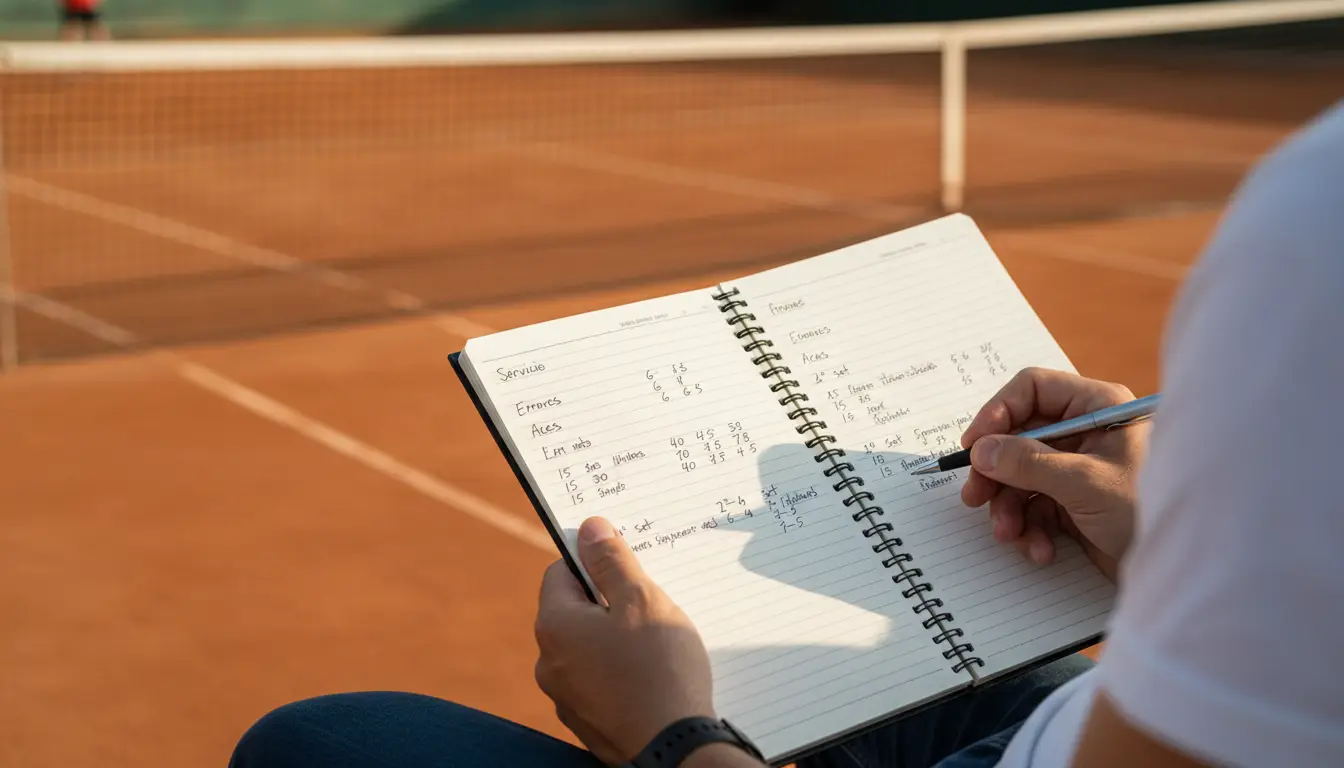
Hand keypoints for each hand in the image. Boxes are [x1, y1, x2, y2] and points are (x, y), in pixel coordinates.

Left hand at [534, 517, 717, 765]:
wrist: (673, 751)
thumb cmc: (659, 670)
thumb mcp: (641, 600)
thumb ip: (612, 560)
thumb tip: (589, 527)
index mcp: (555, 626)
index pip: (560, 572)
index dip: (593, 562)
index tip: (626, 564)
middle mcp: (549, 662)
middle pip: (575, 611)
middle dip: (610, 602)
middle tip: (650, 605)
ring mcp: (566, 697)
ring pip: (589, 648)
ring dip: (616, 638)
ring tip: (657, 644)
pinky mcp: (587, 721)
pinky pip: (599, 681)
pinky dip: (621, 672)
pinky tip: (653, 676)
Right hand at [960, 367, 1148, 581]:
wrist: (1184, 569)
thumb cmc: (1149, 513)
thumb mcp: (1085, 482)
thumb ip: (1028, 462)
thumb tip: (980, 450)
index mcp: (1098, 408)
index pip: (1032, 390)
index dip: (997, 413)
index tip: (973, 445)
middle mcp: (1087, 433)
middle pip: (1018, 436)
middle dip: (996, 472)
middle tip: (975, 497)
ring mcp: (1079, 470)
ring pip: (1020, 476)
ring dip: (1009, 508)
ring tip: (1010, 534)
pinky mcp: (1075, 504)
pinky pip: (1034, 507)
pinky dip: (1029, 529)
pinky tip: (1040, 550)